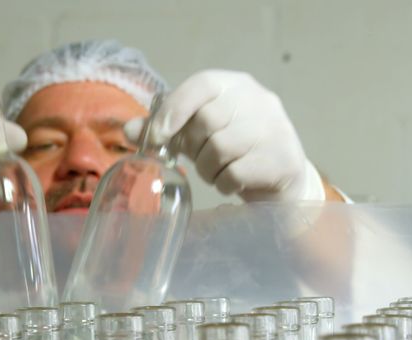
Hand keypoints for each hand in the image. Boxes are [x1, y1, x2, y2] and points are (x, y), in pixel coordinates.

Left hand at [126, 70, 324, 201]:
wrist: (283, 180)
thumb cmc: (235, 152)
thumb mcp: (198, 136)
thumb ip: (165, 130)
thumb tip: (128, 130)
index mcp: (236, 85)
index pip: (203, 84)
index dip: (175, 108)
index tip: (157, 136)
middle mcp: (259, 101)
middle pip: (208, 119)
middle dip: (194, 147)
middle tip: (199, 159)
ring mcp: (274, 129)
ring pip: (221, 147)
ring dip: (208, 169)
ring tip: (216, 173)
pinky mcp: (282, 159)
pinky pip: (236, 172)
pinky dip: (224, 184)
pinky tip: (231, 183)